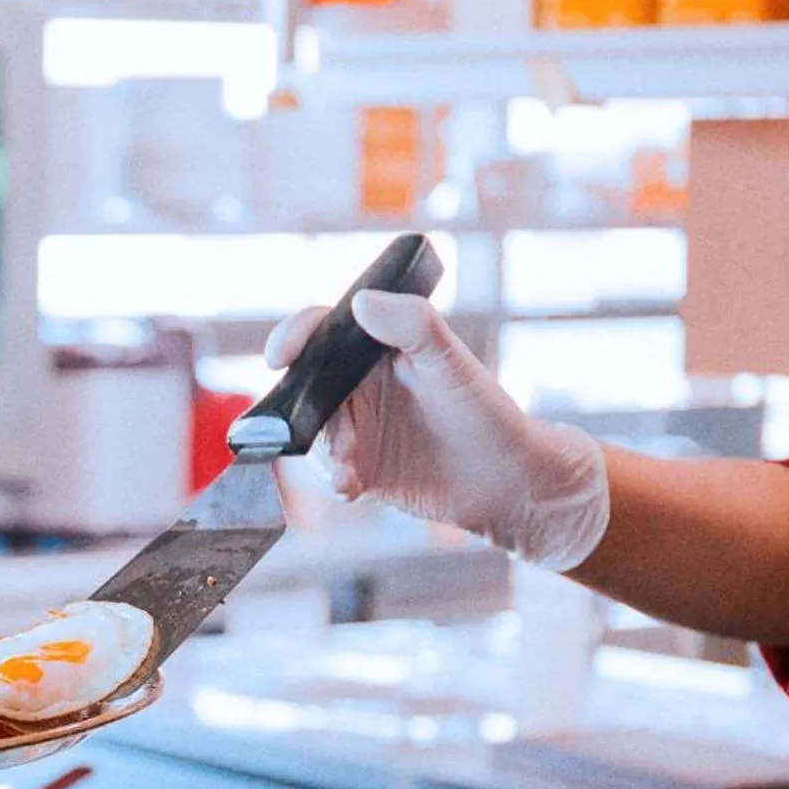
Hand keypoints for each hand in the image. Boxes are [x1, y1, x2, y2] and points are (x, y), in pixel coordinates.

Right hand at [263, 290, 610, 570]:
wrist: (509, 481)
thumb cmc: (488, 413)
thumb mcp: (452, 363)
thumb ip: (412, 325)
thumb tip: (363, 301)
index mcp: (377, 347)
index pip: (322, 329)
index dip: (294, 336)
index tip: (279, 356)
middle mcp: (360, 385)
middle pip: (305, 386)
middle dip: (302, 410)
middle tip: (323, 429)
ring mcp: (357, 427)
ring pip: (311, 433)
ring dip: (321, 451)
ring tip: (348, 467)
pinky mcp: (360, 468)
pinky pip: (327, 471)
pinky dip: (332, 478)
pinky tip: (351, 487)